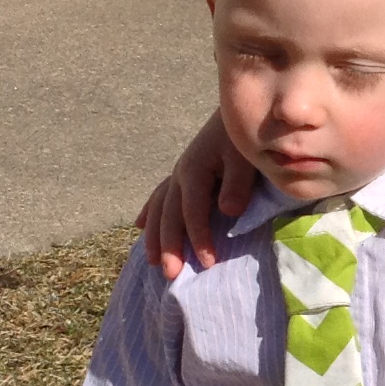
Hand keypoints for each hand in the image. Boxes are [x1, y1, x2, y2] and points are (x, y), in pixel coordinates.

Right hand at [139, 118, 263, 278]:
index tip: (208, 262)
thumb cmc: (244, 137)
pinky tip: (139, 228)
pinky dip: (149, 213)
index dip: (199, 237)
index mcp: (195, 169)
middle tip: (172, 273)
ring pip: (159, 208)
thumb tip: (227, 210)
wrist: (240, 112)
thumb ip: (237, 183)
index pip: (193, 210)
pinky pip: (159, 197)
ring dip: (154, 236)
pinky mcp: (182, 174)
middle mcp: (180, 173)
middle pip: (169, 214)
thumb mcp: (245, 157)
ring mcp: (178, 174)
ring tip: (152, 262)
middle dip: (169, 245)